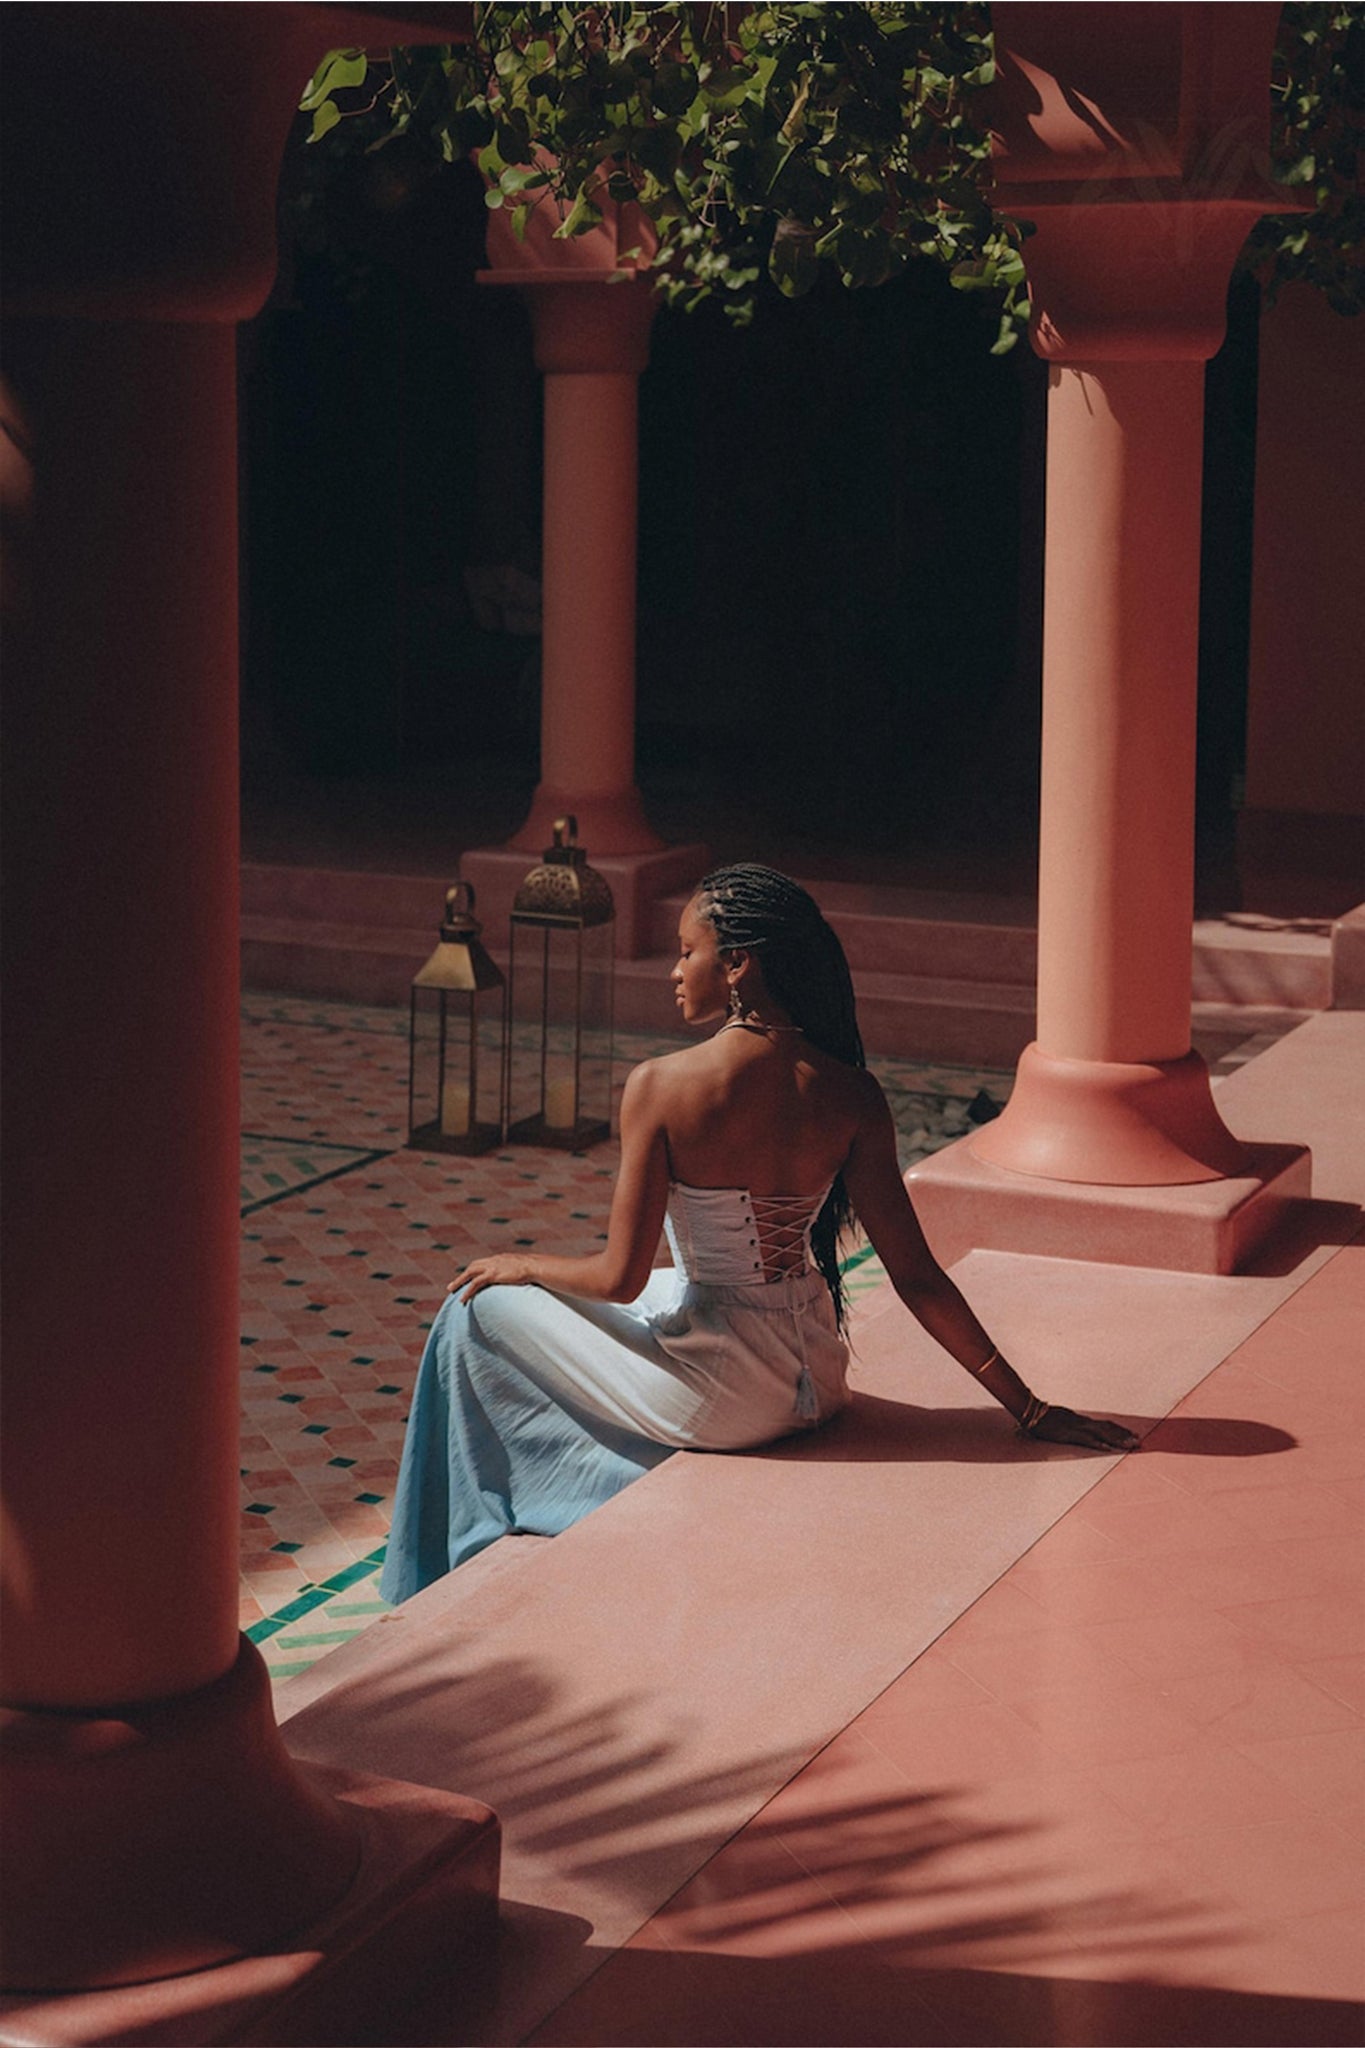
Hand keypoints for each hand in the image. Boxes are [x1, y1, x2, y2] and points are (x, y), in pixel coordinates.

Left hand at [447, 1254, 537, 1302]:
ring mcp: (492, 1267)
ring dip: (459, 1282)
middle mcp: (493, 1261)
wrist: (534, 1267)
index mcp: (499, 1259)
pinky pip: (475, 1283)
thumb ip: (515, 1271)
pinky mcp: (492, 1275)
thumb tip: (519, 1276)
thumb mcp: (521, 1268)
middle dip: (462, 1276)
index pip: (482, 1263)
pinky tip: (463, 1299)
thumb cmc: (532, 1270)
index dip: (473, 1271)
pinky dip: (467, 1291)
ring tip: (451, 1290)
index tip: (467, 1278)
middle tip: (452, 1286)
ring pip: (470, 1273)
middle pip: (472, 1266)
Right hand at [1023, 1404, 1138, 1452]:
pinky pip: (1086, 1440)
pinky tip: (1108, 1449)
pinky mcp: (1068, 1435)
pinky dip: (1099, 1444)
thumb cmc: (1044, 1416)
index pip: (1107, 1425)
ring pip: (1102, 1434)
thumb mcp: (1062, 1418)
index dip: (1121, 1430)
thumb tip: (1080, 1427)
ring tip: (1130, 1445)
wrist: (1030, 1411)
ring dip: (1117, 1440)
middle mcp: (1083, 1423)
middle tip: (1139, 1442)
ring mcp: (1077, 1428)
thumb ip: (1072, 1423)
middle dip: (1125, 1436)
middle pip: (1109, 1429)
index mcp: (1082, 1420)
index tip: (1133, 1435)